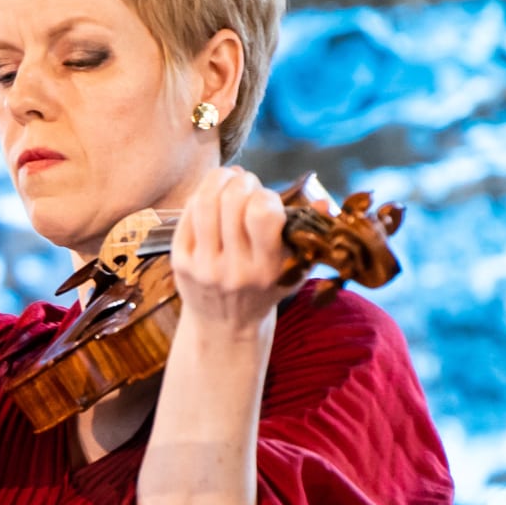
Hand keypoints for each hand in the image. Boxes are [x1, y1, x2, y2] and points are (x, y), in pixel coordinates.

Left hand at [171, 167, 301, 335]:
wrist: (225, 325)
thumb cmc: (264, 290)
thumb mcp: (293, 270)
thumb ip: (309, 236)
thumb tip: (325, 203)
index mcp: (267, 269)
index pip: (262, 215)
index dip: (266, 196)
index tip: (268, 200)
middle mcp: (234, 269)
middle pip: (232, 202)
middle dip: (242, 182)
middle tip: (247, 183)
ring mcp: (204, 266)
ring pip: (205, 203)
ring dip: (219, 180)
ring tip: (229, 179)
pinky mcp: (180, 261)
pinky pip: (187, 214)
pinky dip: (201, 195)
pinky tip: (212, 196)